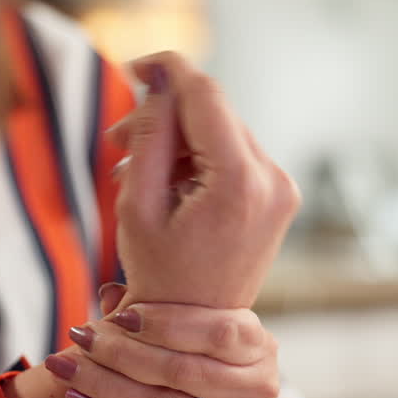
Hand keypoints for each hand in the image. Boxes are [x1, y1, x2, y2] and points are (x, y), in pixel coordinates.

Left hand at [43, 283, 279, 397]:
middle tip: (79, 336)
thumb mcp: (189, 332)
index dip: (168, 323)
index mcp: (260, 345)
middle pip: (181, 370)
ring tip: (65, 366)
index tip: (121, 316)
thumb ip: (156, 312)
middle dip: (121, 352)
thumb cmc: (196, 360)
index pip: (219, 331)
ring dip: (105, 383)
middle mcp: (259, 388)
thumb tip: (110, 293)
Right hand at [108, 52, 300, 309]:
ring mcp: (282, 189)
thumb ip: (150, 135)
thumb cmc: (159, 276)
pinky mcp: (280, 197)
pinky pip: (235, 156)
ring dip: (179, 140)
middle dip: (164, 117)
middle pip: (214, 114)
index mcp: (238, 182)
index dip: (169, 70)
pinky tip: (167, 183)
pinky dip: (200, 159)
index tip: (134, 67)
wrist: (194, 330)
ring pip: (223, 132)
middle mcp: (272, 180)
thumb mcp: (138, 204)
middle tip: (115, 142)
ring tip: (133, 170)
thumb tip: (160, 81)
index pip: (205, 96)